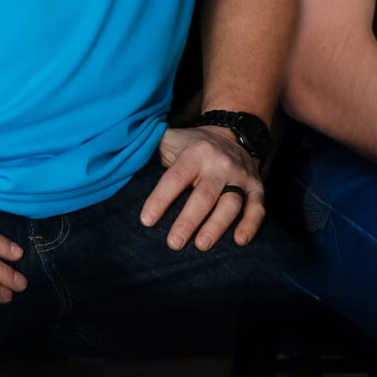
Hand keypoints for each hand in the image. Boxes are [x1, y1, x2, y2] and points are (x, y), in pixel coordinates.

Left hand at [143, 125, 264, 249]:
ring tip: (202, 245)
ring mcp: (240, 177)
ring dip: (217, 226)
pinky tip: (240, 241)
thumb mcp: (171, 139)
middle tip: (174, 243)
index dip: (160, 199)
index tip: (146, 221)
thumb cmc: (193, 144)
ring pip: (230, 203)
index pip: (175, 178)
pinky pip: (257, 207)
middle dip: (188, 220)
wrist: (234, 131)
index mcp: (195, 153)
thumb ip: (150, 147)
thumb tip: (119, 159)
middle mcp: (219, 165)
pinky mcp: (257, 187)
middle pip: (204, 195)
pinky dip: (251, 224)